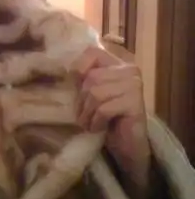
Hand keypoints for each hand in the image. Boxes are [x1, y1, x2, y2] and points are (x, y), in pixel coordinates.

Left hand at [73, 46, 150, 195]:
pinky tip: (99, 128)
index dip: (79, 67)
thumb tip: (62, 70)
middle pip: (91, 78)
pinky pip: (104, 109)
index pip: (93, 52)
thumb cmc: (107, 119)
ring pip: (96, 93)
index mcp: (118, 64)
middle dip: (82, 100)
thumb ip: (84, 80)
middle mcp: (130, 71)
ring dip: (87, 113)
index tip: (75, 87)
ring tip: (90, 123)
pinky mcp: (135, 104)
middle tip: (84, 116)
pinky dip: (96, 121)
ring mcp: (135, 86)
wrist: (128, 146)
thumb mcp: (93, 95)